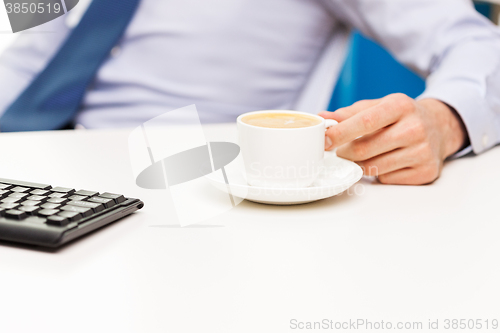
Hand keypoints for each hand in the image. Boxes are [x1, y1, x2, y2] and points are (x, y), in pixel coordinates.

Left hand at [319, 94, 467, 184]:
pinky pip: (386, 179)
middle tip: (341, 150)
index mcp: (400, 106)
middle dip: (345, 153)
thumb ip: (350, 113)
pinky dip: (379, 173)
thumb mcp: (379, 106)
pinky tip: (386, 161)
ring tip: (362, 155)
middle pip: (364, 150)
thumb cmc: (401, 116)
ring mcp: (422, 152)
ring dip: (359, 165)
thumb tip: (323, 117)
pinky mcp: (425, 172)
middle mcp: (415, 128)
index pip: (365, 122)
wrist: (439, 127)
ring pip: (373, 167)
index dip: (341, 133)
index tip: (324, 140)